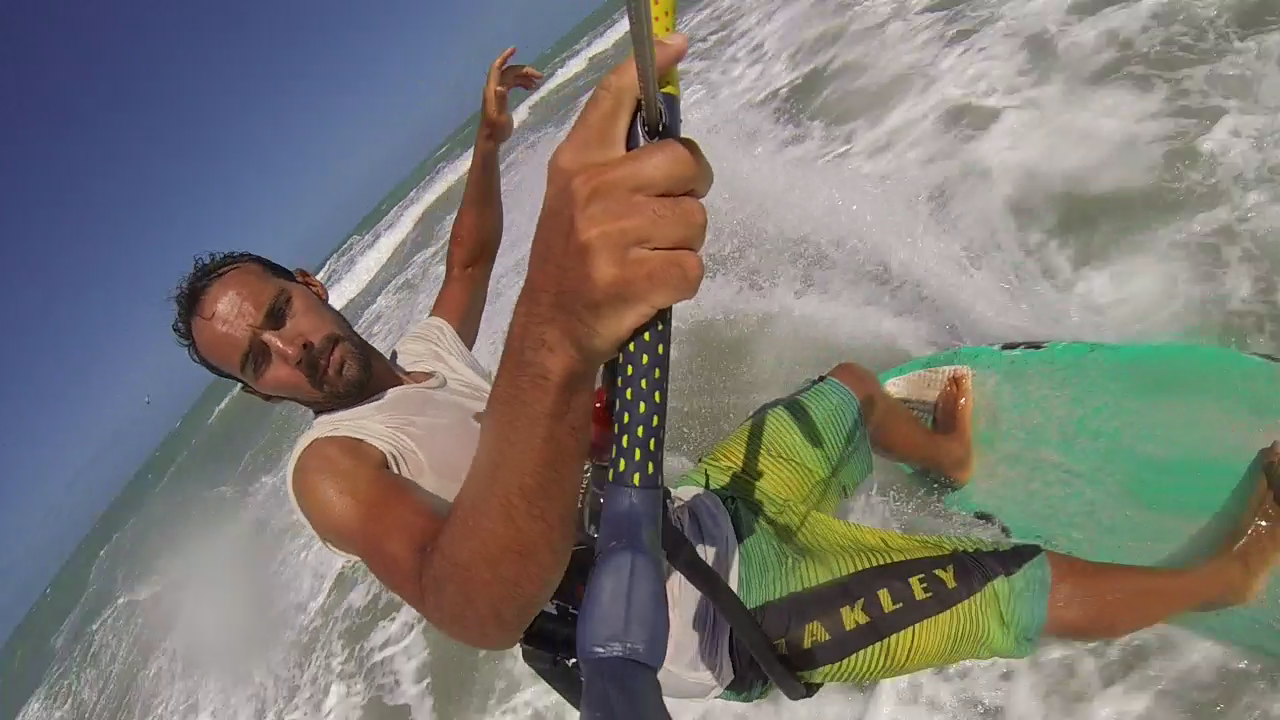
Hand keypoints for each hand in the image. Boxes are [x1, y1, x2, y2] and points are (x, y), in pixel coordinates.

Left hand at [481, 47, 543, 143]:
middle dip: (524, 70)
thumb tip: (501, 87)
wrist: (491, 139)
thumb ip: (501, 101)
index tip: (514, 49)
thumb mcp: (499, 116)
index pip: (497, 68)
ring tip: (537, 83)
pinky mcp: (501, 99)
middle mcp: (494, 88)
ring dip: (524, 77)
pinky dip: (521, 83)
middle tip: (540, 76)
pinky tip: (530, 88)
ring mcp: (497, 93)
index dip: (505, 57)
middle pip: (509, 72)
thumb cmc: (495, 129)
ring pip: (512, 78)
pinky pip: (512, 85)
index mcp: (492, 89)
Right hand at [516, 33, 712, 369]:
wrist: (551, 331)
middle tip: (666, 217)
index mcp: (576, 164)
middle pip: (684, 162)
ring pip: (695, 220)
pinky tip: (652, 289)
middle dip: (691, 191)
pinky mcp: (633, 279)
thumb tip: (673, 138)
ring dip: (684, 245)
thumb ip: (616, 165)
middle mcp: (592, 190)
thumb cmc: (573, 262)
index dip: (647, 65)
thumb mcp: (575, 200)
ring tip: (648, 260)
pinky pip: (693, 268)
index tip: (675, 43)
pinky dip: (682, 283)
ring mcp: (610, 235)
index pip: (613, 100)